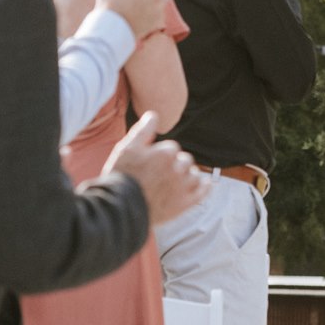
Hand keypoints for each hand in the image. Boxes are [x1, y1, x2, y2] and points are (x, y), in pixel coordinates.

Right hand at [105, 111, 209, 225]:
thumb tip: (153, 115)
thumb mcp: (126, 149)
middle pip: (184, 161)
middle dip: (174, 166)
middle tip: (158, 176)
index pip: (171, 148)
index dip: (160, 156)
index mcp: (166, 152)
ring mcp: (183, 186)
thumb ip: (143, 131)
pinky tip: (201, 186)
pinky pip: (204, 191)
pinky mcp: (185, 203)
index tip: (150, 165)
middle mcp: (178, 167)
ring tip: (172, 185)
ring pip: (194, 175)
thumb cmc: (121, 177)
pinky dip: (204, 187)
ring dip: (187, 177)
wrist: (120, 209)